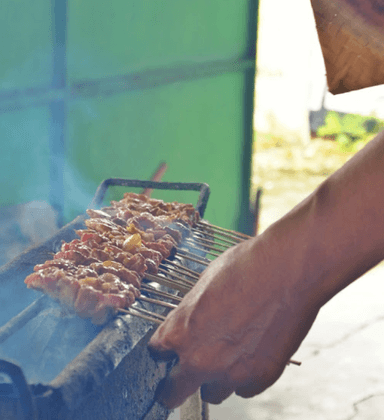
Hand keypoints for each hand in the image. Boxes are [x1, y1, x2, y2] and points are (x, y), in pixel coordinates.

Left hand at [148, 233, 320, 407]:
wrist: (287, 269)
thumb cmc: (246, 267)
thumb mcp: (203, 284)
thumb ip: (190, 313)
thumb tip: (189, 322)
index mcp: (180, 332)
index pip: (156, 353)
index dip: (163, 350)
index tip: (168, 352)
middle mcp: (201, 359)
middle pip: (172, 393)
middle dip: (173, 385)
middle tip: (180, 378)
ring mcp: (232, 373)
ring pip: (212, 393)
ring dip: (214, 378)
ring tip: (228, 354)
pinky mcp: (261, 377)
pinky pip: (244, 388)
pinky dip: (244, 375)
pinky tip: (252, 351)